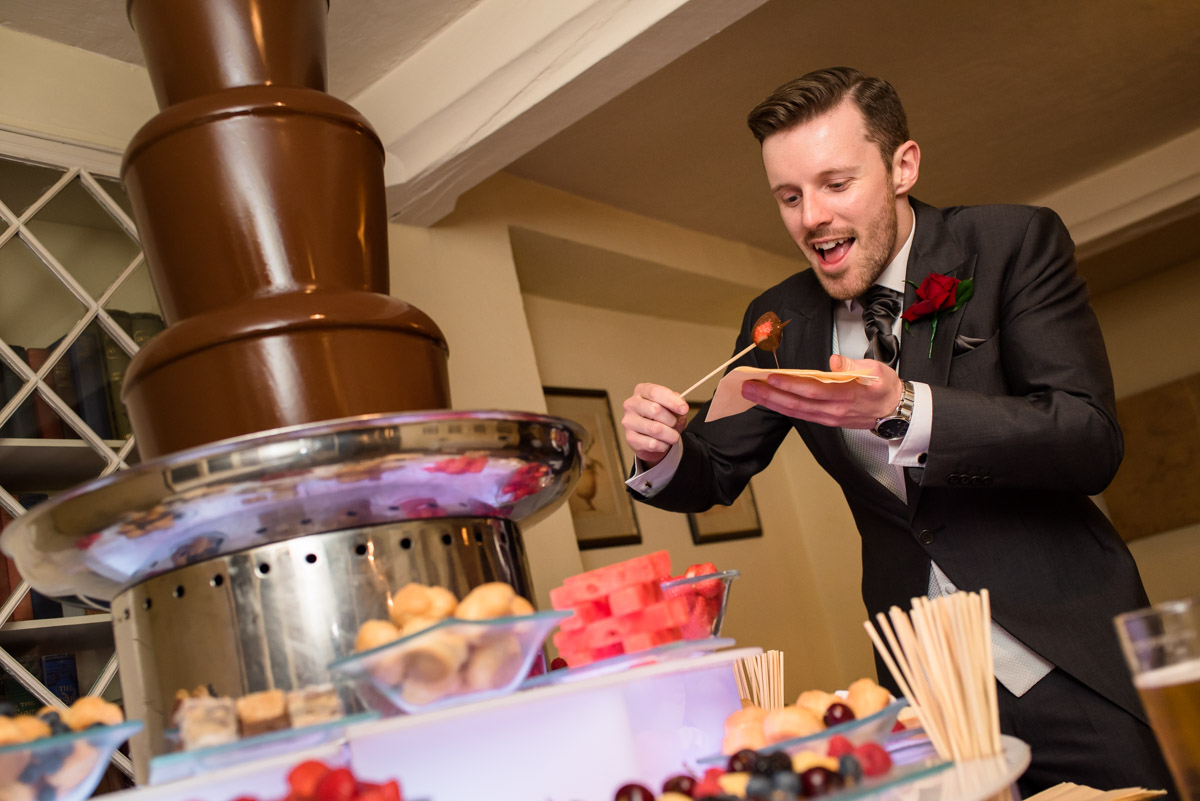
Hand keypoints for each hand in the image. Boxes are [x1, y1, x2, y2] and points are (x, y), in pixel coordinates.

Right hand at [621, 383, 688, 465]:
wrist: (651, 437)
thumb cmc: (662, 418)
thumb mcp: (672, 407)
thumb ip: (677, 404)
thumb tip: (682, 406)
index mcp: (641, 391)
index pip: (655, 392)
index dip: (671, 401)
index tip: (684, 409)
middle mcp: (631, 404)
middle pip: (655, 409)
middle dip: (671, 419)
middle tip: (675, 424)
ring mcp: (628, 422)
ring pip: (655, 429)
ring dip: (670, 435)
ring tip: (673, 436)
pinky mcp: (630, 438)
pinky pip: (652, 443)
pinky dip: (663, 445)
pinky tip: (662, 442)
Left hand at [739, 354, 903, 428]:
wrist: (894, 410)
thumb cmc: (884, 387)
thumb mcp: (876, 370)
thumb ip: (853, 365)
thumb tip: (835, 361)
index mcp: (847, 395)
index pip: (814, 390)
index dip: (791, 384)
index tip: (772, 377)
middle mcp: (834, 410)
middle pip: (797, 403)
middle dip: (770, 395)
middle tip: (748, 386)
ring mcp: (828, 417)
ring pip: (795, 411)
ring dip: (771, 401)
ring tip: (751, 391)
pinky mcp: (825, 419)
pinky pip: (800, 414)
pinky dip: (782, 407)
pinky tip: (768, 399)